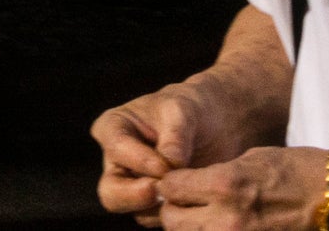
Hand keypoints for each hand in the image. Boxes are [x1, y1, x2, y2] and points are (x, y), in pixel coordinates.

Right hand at [89, 77, 253, 221]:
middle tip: (162, 193)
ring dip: (162, 207)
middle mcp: (118, 161)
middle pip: (110, 192)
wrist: (218, 125)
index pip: (116, 148)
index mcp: (114, 128)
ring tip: (188, 191)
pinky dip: (177, 214)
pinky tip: (195, 199)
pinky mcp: (155, 204)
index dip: (140, 161)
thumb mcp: (184, 111)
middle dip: (135, 197)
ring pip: (136, 211)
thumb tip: (170, 164)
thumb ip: (175, 135)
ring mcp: (135, 186)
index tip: (167, 166)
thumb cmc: (194, 109)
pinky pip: (159, 219)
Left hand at [149, 145, 328, 230]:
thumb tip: (189, 185)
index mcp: (224, 185)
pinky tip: (225, 225)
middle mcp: (226, 219)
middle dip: (174, 210)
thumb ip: (215, 175)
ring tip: (205, 215)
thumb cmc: (299, 170)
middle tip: (187, 202)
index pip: (170, 188)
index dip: (170, 183)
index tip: (178, 181)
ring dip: (192, 227)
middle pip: (173, 221)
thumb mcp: (251, 159)